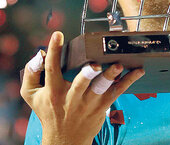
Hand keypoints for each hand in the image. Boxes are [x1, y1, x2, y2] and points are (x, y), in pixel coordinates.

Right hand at [20, 31, 144, 144]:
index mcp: (53, 90)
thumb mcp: (32, 95)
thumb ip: (31, 73)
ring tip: (119, 65)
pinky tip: (138, 70)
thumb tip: (38, 53)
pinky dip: (129, 80)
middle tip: (94, 64)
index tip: (58, 35)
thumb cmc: (49, 112)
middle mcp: (72, 96)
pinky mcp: (102, 106)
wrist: (64, 139)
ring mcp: (89, 102)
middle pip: (81, 82)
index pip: (52, 68)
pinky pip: (117, 91)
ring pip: (101, 87)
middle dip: (88, 73)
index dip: (54, 51)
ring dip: (111, 76)